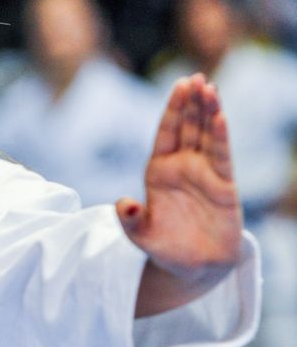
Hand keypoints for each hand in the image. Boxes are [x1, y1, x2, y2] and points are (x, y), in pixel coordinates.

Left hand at [116, 74, 242, 316]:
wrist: (193, 267)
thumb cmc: (164, 248)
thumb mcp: (140, 235)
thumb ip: (130, 219)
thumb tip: (122, 204)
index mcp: (158, 171)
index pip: (165, 133)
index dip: (172, 109)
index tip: (179, 85)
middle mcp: (182, 167)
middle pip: (187, 127)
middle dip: (191, 103)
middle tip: (197, 78)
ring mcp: (204, 174)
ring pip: (207, 136)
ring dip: (209, 112)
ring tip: (210, 88)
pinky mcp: (224, 185)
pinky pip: (222, 156)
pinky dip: (221, 137)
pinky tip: (221, 117)